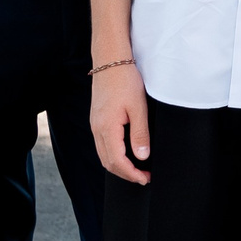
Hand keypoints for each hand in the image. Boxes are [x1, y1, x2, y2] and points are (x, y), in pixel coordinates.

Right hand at [90, 61, 150, 185]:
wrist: (110, 61)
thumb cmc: (125, 81)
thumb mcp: (138, 107)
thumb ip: (140, 134)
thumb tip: (142, 157)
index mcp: (107, 128)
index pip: (117, 162)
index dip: (131, 174)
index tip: (145, 179)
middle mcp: (97, 129)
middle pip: (108, 163)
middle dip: (125, 174)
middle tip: (144, 177)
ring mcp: (95, 125)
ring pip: (104, 155)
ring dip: (119, 166)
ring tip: (137, 168)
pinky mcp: (97, 120)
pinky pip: (102, 145)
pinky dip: (114, 155)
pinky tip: (126, 153)